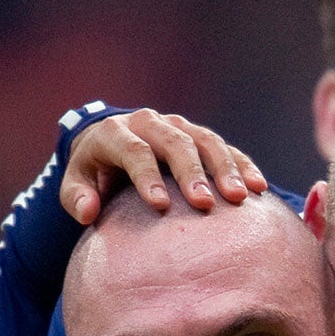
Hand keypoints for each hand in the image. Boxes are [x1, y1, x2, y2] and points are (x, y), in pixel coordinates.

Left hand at [63, 108, 267, 221]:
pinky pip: (226, 148)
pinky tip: (259, 188)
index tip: (160, 205)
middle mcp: (150, 122)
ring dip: (225, 169)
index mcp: (115, 132)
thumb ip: (76, 197)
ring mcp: (178, 126)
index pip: (135, 150)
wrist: (111, 143)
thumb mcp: (75, 182)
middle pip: (176, 143)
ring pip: (206, 141)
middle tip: (204, 204)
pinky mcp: (199, 136)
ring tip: (239, 197)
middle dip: (192, 173)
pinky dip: (243, 165)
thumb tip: (87, 213)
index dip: (148, 176)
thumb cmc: (93, 171)